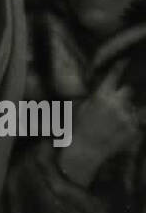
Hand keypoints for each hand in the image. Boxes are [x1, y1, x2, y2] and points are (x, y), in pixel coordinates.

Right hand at [59, 59, 141, 185]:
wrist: (83, 152)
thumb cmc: (76, 128)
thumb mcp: (80, 107)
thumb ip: (94, 96)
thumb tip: (102, 88)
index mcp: (102, 96)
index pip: (114, 75)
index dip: (120, 66)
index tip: (125, 60)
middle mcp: (117, 104)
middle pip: (128, 90)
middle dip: (123, 94)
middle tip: (116, 101)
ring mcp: (127, 118)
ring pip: (134, 107)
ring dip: (128, 110)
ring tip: (116, 120)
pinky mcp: (133, 131)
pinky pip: (136, 122)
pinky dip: (130, 125)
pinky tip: (118, 130)